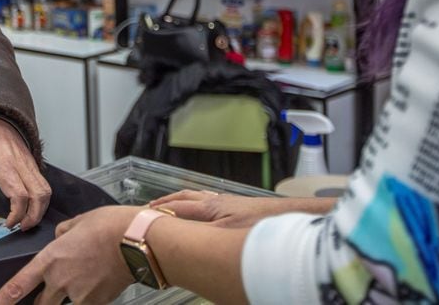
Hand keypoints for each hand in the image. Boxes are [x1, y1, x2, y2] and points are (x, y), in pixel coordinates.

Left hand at [0, 115, 50, 230]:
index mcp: (4, 167)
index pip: (19, 196)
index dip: (17, 215)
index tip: (9, 224)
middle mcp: (20, 165)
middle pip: (39, 196)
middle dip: (34, 217)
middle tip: (23, 227)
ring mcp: (29, 163)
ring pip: (46, 190)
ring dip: (41, 209)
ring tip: (29, 219)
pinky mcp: (33, 163)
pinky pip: (44, 183)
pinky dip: (41, 198)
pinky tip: (31, 204)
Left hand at [0, 206, 139, 304]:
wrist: (137, 240)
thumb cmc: (109, 226)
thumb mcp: (78, 223)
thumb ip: (62, 234)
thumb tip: (60, 239)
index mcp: (50, 259)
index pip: (18, 285)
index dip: (1, 300)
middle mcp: (60, 281)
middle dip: (41, 304)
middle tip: (46, 298)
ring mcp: (79, 295)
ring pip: (67, 304)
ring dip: (71, 296)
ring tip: (87, 275)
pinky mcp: (98, 302)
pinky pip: (88, 302)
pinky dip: (91, 295)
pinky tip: (103, 279)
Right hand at [149, 190, 333, 227]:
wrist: (297, 218)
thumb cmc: (265, 228)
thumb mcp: (226, 238)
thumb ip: (200, 237)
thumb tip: (179, 237)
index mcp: (210, 209)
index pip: (176, 208)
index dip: (158, 213)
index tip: (141, 217)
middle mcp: (218, 203)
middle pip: (184, 200)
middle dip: (166, 204)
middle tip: (148, 210)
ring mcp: (230, 204)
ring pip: (197, 200)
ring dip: (181, 204)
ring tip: (169, 208)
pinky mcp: (241, 209)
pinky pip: (210, 204)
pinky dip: (197, 207)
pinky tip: (203, 214)